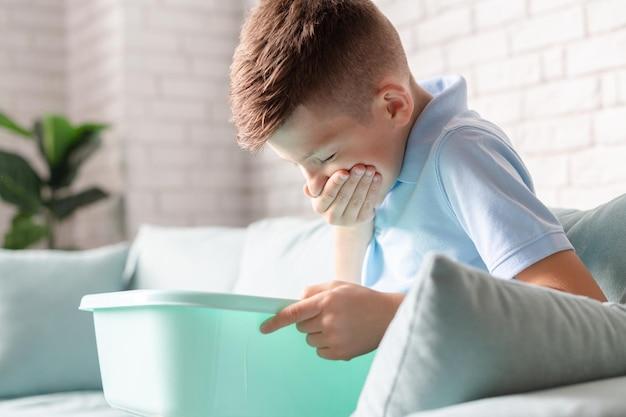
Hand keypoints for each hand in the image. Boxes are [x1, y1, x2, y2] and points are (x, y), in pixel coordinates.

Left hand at [259, 281, 403, 360]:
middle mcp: (329, 320)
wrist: (388, 316)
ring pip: (310, 340)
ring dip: (318, 333)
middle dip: (308, 321)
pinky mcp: (341, 354)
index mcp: (327, 301)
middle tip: (327, 314)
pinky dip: (326, 345)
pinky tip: (343, 335)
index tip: (264, 328)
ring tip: (339, 324)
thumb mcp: (338, 285)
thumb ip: (314, 291)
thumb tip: (296, 301)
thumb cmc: (362, 298)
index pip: (294, 313)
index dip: (276, 321)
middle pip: (301, 327)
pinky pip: (320, 352)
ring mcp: (335, 339)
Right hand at [304, 164, 381, 226]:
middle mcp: (331, 217)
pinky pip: (369, 203)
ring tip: (370, 169)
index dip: (336, 183)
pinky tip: (377, 177)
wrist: (345, 208)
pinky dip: (374, 189)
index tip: (344, 171)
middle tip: (360, 166)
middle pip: (344, 197)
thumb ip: (315, 183)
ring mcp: (348, 220)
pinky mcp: (362, 220)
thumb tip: (307, 187)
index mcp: (319, 207)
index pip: (328, 194)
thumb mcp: (320, 186)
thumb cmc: (331, 190)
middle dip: (353, 180)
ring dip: (365, 183)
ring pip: (357, 200)